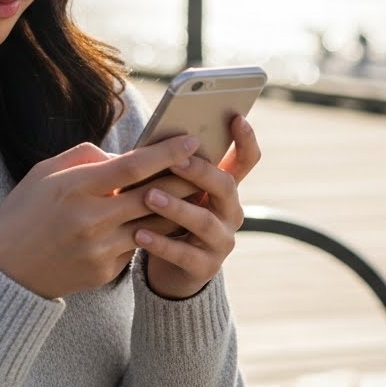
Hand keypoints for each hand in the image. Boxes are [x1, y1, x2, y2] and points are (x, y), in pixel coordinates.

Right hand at [0, 136, 199, 298]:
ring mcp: (100, 249)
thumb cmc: (23, 213)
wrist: (3, 273)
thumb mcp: (44, 173)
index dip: (167, 152)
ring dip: (176, 208)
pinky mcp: (105, 272)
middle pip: (154, 196)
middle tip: (207, 164)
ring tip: (195, 191)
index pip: (133, 166)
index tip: (191, 139)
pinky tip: (162, 220)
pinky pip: (136, 246)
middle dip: (185, 179)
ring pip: (154, 224)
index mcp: (76, 188)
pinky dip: (150, 231)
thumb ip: (86, 157)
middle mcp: (92, 219)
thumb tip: (123, 155)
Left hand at [134, 116, 260, 299]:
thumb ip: (172, 167)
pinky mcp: (206, 267)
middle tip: (175, 161)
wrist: (172, 269)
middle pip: (226, 186)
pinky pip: (184, 254)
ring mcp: (222, 240)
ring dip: (176, 207)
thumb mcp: (176, 189)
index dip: (246, 139)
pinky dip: (161, 243)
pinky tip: (138, 233)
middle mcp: (231, 212)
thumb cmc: (170, 216)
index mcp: (226, 187)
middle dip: (200, 172)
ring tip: (148, 196)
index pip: (247, 159)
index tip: (237, 117)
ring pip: (204, 221)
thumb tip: (149, 141)